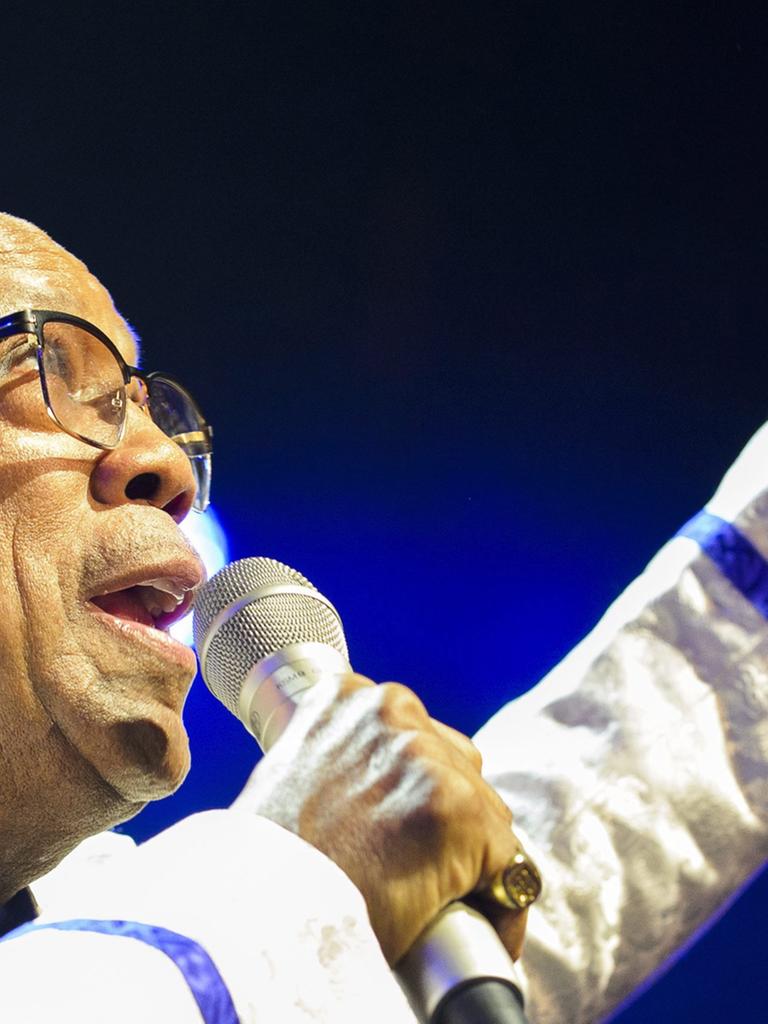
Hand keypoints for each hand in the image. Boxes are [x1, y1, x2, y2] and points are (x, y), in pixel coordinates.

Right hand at [233, 673, 527, 964]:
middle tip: (417, 868)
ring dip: (469, 855)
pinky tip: (462, 921)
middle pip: (457, 765)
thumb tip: (379, 793)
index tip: (407, 827)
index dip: (416, 790)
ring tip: (433, 896)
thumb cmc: (268, 861)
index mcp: (346, 695)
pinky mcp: (459, 810)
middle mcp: (389, 710)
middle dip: (447, 817)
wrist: (255, 917)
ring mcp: (427, 757)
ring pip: (485, 813)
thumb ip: (341, 761)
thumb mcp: (296, 778)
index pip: (415, 737)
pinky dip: (495, 901)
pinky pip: (506, 863)